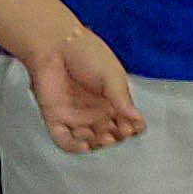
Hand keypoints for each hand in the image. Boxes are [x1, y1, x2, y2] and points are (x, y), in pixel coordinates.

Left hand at [20, 22, 146, 149]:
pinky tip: (84, 146)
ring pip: (90, 140)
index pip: (127, 121)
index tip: (134, 127)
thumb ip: (122, 97)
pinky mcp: (55, 118)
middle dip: (117, 137)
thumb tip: (137, 118)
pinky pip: (64, 140)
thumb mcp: (112, 74)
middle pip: (110, 134)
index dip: (132, 127)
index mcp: (113, 99)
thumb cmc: (87, 53)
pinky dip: (74, 147)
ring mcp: (75, 116)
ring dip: (98, 144)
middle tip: (119, 133)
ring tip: (105, 139)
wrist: (55, 46)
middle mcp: (95, 111)